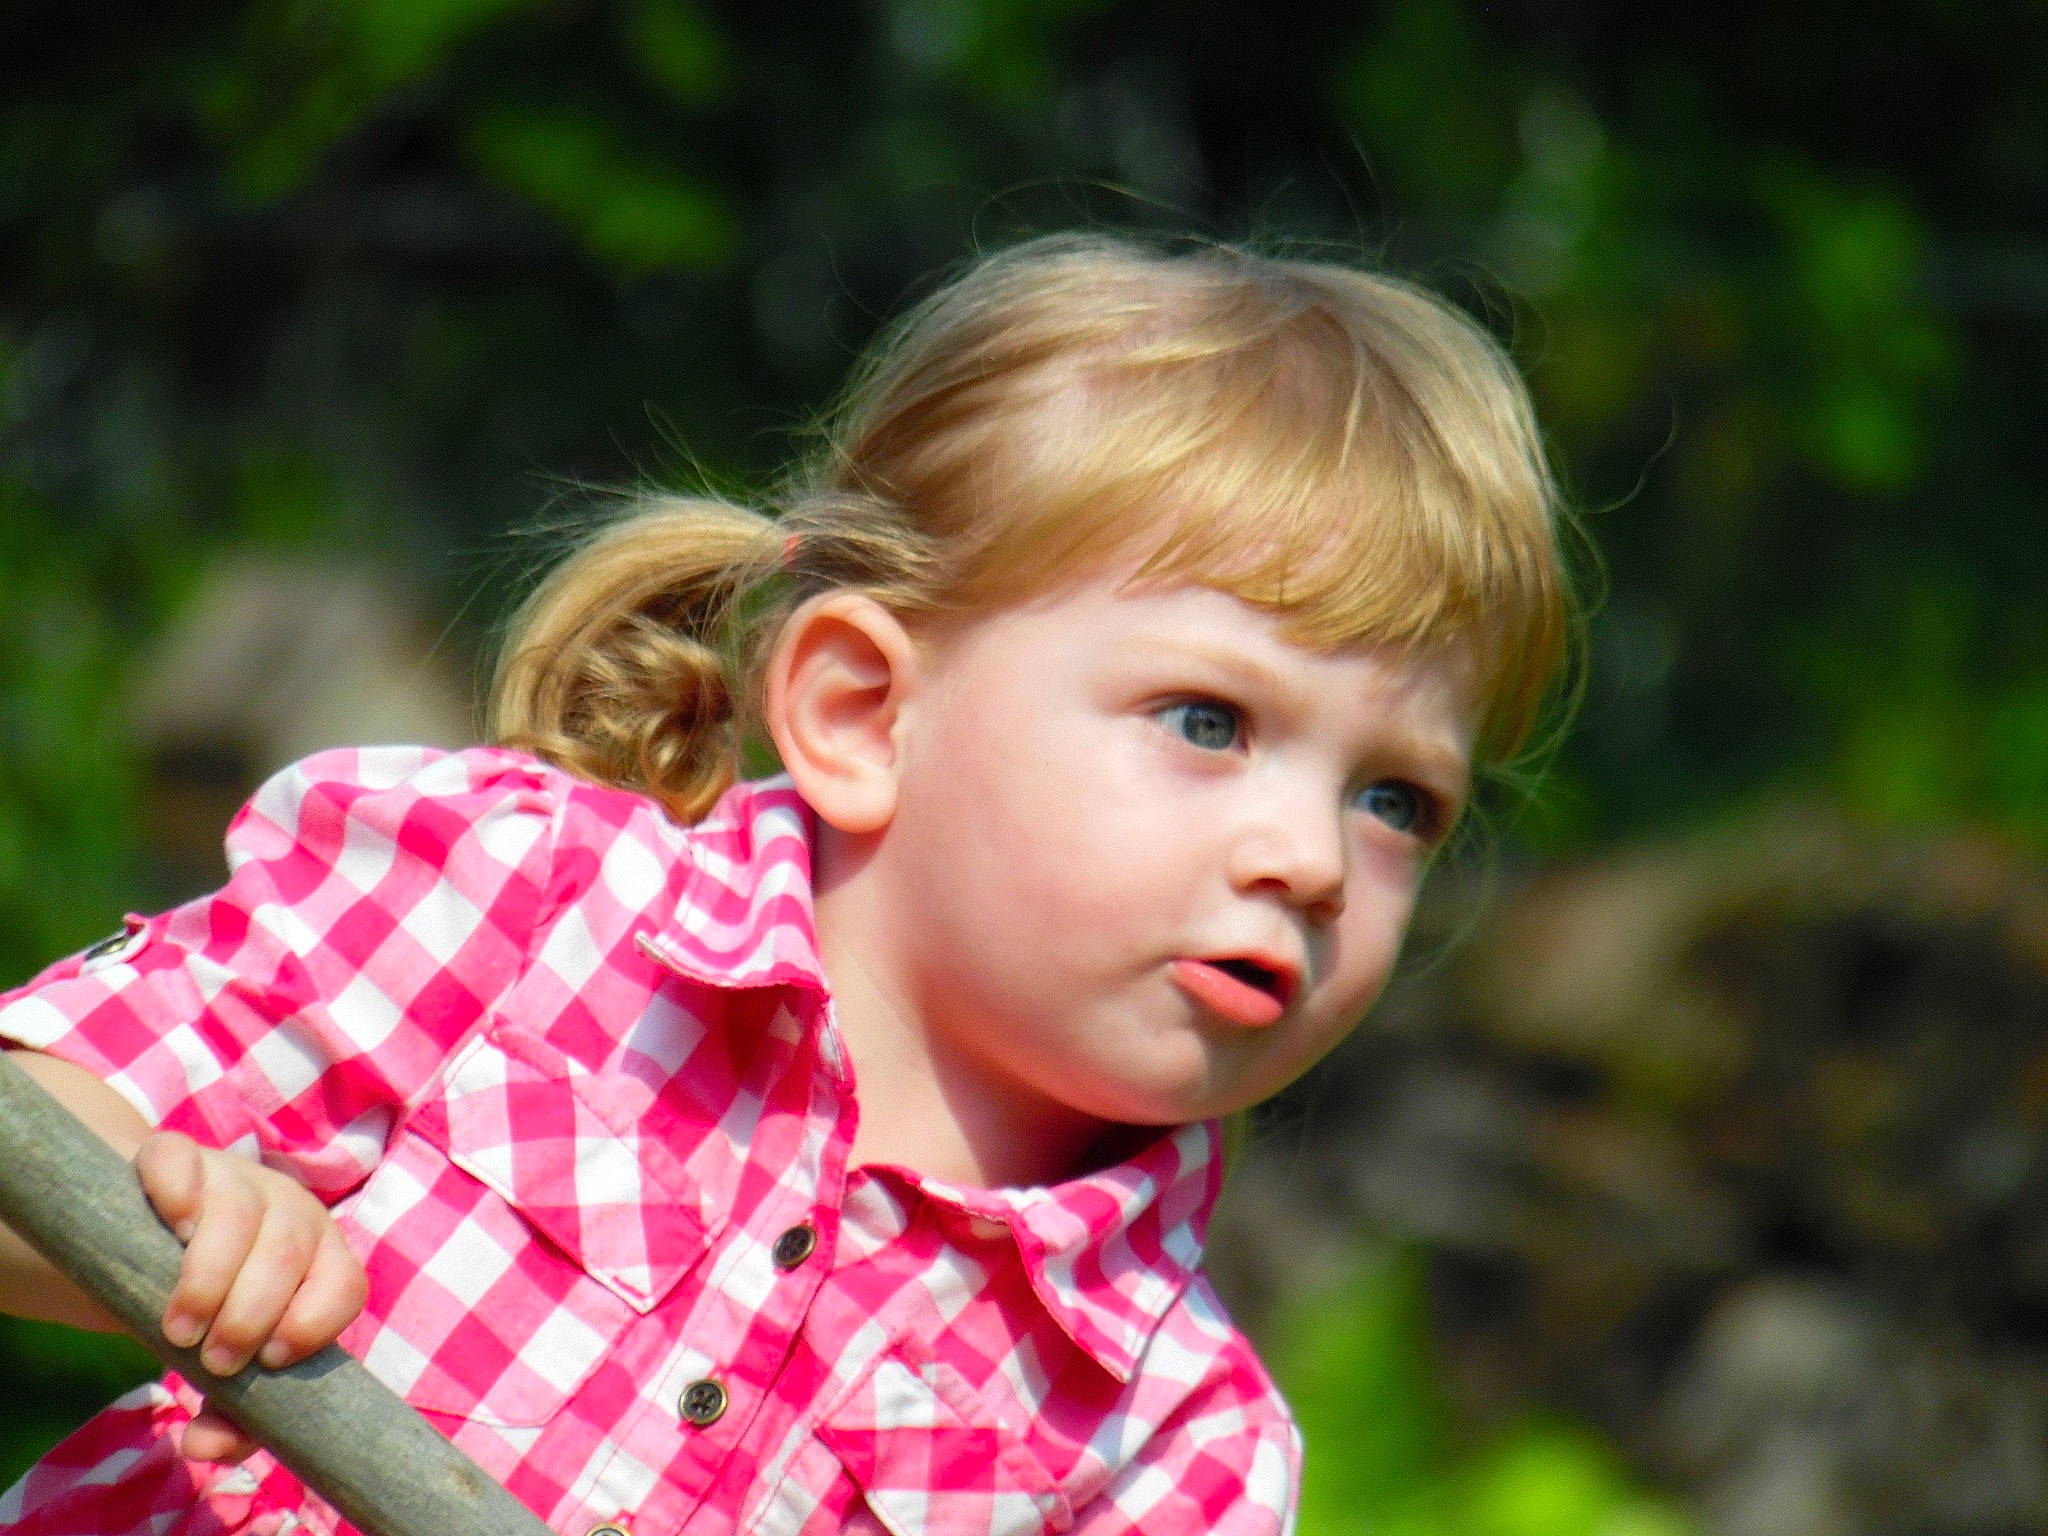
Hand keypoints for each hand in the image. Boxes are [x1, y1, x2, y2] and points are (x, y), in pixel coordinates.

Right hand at [134, 1130, 368, 1463]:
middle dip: (253, 1310)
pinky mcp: (177, 1158)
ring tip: (178, 1328)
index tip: (269, 1361)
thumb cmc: (211, 1309)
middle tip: (212, 1358)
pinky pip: (179, 1159)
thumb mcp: (226, 1359)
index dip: (315, 1321)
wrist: (148, 1239)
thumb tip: (203, 1449)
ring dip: (210, 1273)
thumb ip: (230, 1412)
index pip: (346, 1282)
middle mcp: (288, 1210)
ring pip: (240, 1210)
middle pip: (291, 1248)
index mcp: (319, 1257)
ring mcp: (234, 1177)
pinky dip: (175, 1188)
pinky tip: (169, 1221)